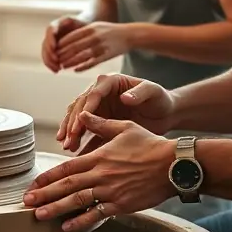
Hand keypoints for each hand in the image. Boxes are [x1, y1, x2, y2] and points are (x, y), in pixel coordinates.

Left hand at [25, 113, 174, 231]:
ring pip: (78, 201)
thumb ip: (100, 124)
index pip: (66, 168)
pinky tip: (66, 228)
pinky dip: (81, 222)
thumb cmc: (151, 145)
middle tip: (25, 203)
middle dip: (44, 195)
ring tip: (39, 216)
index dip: (48, 177)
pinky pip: (97, 215)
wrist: (174, 165)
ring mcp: (110, 192)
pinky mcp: (121, 205)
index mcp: (99, 156)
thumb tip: (83, 115)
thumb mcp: (124, 128)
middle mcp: (101, 175)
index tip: (33, 184)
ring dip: (56, 209)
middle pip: (67, 186)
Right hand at [41, 16, 85, 71]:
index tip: (55, 47)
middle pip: (45, 43)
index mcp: (57, 24)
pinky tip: (56, 71)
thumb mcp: (82, 22)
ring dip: (49, 61)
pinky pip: (49, 58)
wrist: (84, 29)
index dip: (51, 38)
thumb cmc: (84, 25)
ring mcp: (51, 42)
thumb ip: (78, 25)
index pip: (50, 30)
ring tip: (56, 69)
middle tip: (56, 61)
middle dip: (49, 53)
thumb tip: (74, 32)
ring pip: (45, 52)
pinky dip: (51, 65)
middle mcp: (51, 33)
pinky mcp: (53, 51)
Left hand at [56, 22, 136, 71]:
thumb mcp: (96, 27)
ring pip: (81, 56)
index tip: (54, 50)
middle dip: (63, 54)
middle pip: (74, 47)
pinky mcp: (106, 56)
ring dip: (70, 62)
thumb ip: (82, 32)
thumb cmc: (109, 31)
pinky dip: (82, 67)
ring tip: (62, 66)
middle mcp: (94, 37)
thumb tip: (65, 39)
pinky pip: (91, 63)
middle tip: (55, 60)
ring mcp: (100, 47)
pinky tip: (75, 70)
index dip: (61, 44)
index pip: (71, 37)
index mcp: (90, 28)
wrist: (129, 35)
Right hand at [56, 74, 175, 151]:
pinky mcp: (100, 120)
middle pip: (81, 107)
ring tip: (67, 146)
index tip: (78, 127)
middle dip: (73, 124)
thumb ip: (139, 93)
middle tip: (68, 140)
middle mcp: (100, 92)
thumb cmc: (160, 99)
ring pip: (79, 118)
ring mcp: (99, 106)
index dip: (84, 111)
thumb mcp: (152, 92)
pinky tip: (73, 150)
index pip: (92, 95)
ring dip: (71, 131)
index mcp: (111, 81)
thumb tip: (123, 98)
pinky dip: (79, 139)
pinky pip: (87, 130)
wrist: (165, 113)